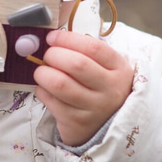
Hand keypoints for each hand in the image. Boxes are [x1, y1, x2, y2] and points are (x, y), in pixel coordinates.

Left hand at [34, 30, 133, 146]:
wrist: (110, 124)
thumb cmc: (102, 88)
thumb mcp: (107, 68)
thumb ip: (85, 52)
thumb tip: (53, 39)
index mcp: (119, 69)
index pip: (93, 47)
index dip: (67, 39)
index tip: (52, 37)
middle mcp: (110, 89)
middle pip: (76, 64)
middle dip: (54, 55)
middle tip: (47, 55)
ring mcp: (94, 108)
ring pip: (60, 84)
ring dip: (43, 73)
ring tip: (42, 72)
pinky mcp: (77, 123)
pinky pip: (51, 101)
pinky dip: (42, 90)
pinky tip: (45, 88)